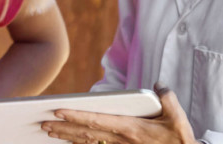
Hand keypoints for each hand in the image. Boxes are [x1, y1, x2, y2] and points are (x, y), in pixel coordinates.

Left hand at [41, 85, 197, 143]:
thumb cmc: (179, 139)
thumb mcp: (177, 117)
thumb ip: (167, 97)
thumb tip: (158, 84)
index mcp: (130, 128)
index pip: (97, 121)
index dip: (76, 116)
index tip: (59, 111)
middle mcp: (121, 139)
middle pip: (86, 133)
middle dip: (63, 128)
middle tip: (43, 124)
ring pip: (88, 142)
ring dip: (68, 137)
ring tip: (49, 132)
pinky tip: (70, 142)